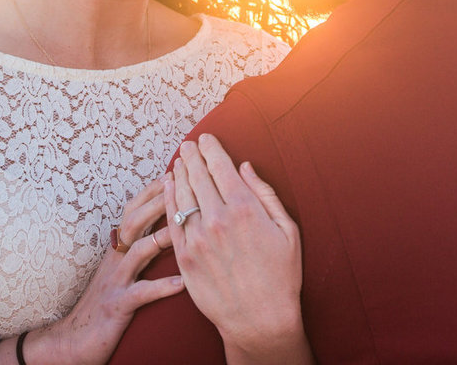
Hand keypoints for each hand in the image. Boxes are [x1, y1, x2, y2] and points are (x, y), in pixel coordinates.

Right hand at [29, 179, 182, 364]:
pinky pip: (140, 293)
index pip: (133, 211)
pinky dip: (161, 287)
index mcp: (117, 249)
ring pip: (137, 252)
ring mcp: (115, 281)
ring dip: (161, 238)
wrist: (75, 340)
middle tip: (179, 185)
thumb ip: (137, 249)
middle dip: (157, 202)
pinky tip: (182, 283)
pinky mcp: (118, 305)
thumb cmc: (106, 303)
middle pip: (134, 222)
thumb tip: (162, 228)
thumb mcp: (120, 271)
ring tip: (183, 228)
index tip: (173, 172)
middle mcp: (115, 259)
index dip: (151, 191)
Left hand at [167, 134, 310, 363]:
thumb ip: (264, 194)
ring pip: (182, 194)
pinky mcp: (184, 257)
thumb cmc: (281, 275)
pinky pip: (171, 220)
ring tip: (179, 160)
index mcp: (245, 209)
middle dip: (192, 156)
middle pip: (198, 176)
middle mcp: (217, 220)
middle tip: (189, 144)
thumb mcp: (287, 230)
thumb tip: (245, 167)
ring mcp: (197, 239)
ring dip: (179, 173)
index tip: (206, 138)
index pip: (220, 166)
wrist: (259, 320)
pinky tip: (169, 186)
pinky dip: (169, 198)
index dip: (211, 148)